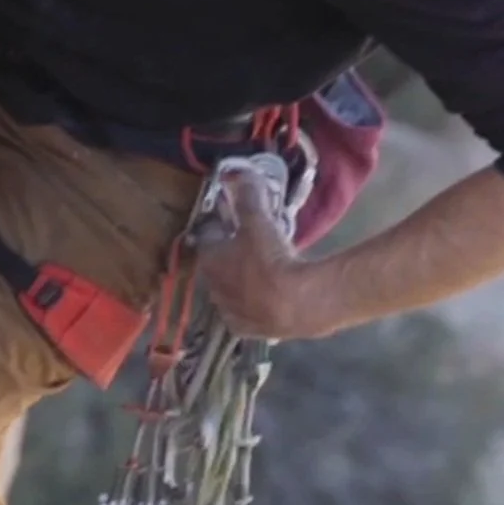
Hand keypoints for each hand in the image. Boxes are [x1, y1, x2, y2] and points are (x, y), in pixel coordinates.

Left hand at [192, 168, 319, 339]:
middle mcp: (213, 289)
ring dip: (242, 280)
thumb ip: (248, 195)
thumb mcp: (259, 221)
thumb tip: (240, 173)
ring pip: (231, 291)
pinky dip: (254, 304)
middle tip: (251, 244)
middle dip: (229, 255)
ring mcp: (230, 312)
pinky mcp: (249, 331)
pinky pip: (247, 313)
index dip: (218, 227)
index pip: (205, 237)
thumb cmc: (271, 259)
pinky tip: (270, 296)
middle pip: (217, 266)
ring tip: (264, 269)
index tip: (233, 221)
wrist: (298, 304)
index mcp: (209, 261)